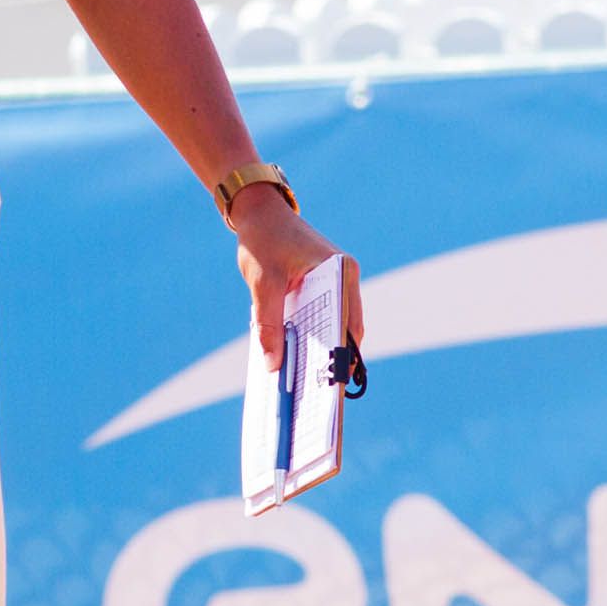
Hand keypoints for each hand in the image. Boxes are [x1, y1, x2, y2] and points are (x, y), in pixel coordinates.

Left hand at [231, 185, 356, 370]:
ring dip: (322, 349)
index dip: (342, 356)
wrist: (258, 211)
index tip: (334, 385)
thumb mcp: (263, 285)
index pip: (347, 322)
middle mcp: (344, 277)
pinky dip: (312, 335)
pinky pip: (321, 315)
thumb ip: (268, 324)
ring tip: (308, 384)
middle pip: (344, 327)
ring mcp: (335, 280)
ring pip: (334, 323)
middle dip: (332, 359)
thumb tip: (274, 365)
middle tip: (319, 394)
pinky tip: (296, 358)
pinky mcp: (322, 285)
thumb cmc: (263, 241)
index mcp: (340, 271)